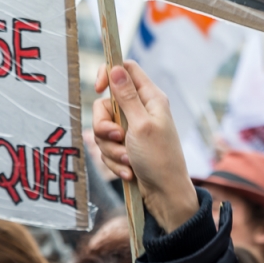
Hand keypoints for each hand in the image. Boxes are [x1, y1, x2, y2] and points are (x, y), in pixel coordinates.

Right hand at [93, 62, 198, 231]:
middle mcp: (141, 111)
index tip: (98, 89)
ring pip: (103, 129)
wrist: (165, 195)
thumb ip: (127, 97)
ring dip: (111, 148)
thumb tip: (115, 67)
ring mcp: (132, 130)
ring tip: (128, 161)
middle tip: (118, 138)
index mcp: (150, 98)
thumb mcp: (141, 125)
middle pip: (105, 104)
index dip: (109, 74)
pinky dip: (114, 160)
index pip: (126, 69)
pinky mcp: (126, 147)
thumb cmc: (159, 159)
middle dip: (104, 125)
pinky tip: (129, 171)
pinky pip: (107, 147)